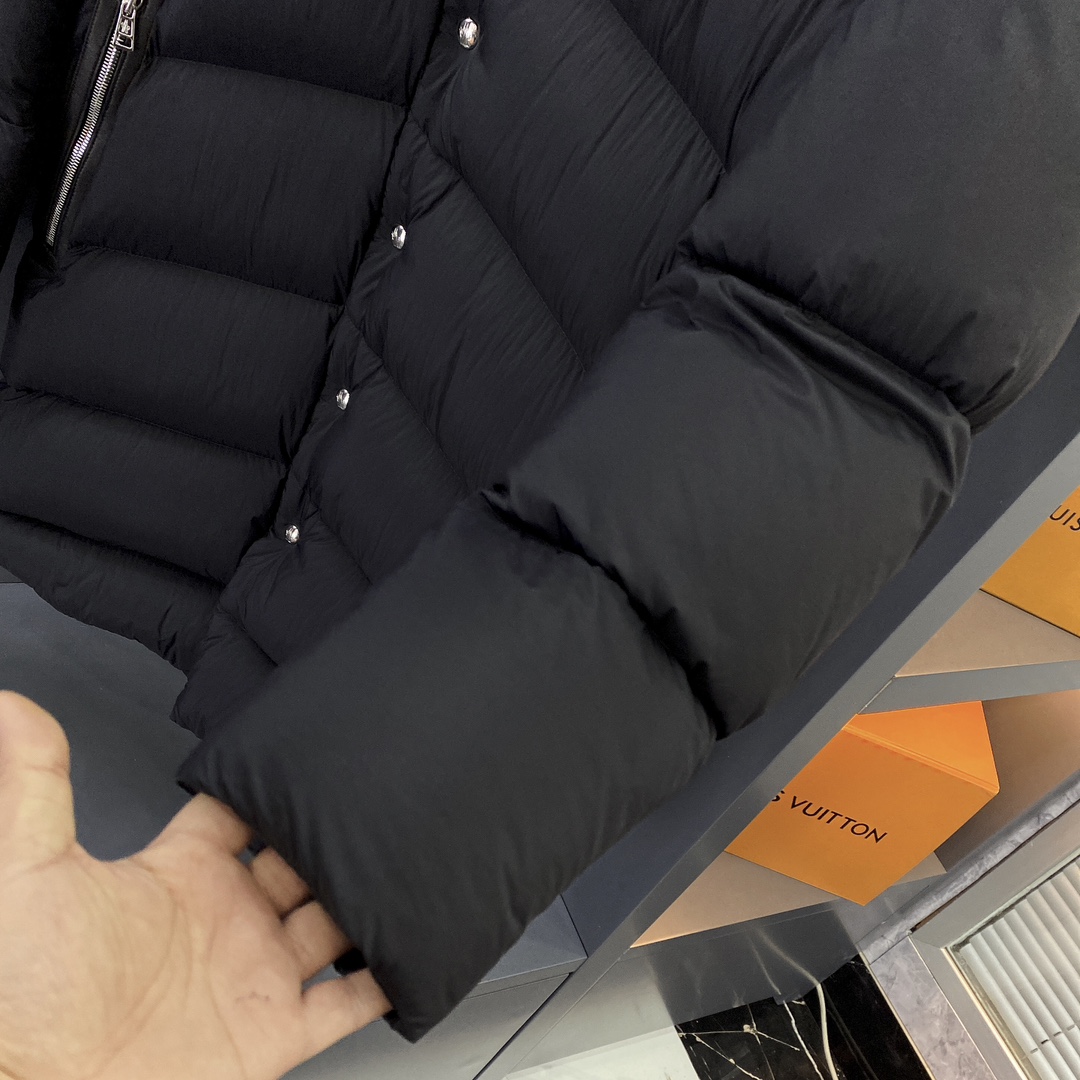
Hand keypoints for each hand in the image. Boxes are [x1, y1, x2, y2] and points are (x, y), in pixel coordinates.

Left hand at [0, 691, 390, 1079]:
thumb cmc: (24, 994)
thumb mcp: (28, 874)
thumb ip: (35, 786)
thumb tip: (15, 706)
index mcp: (181, 875)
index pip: (241, 812)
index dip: (272, 785)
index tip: (312, 751)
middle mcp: (227, 919)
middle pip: (301, 860)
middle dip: (335, 833)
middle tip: (377, 799)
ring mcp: (255, 975)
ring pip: (335, 923)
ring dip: (368, 898)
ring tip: (411, 860)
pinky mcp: (275, 1033)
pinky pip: (348, 1003)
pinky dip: (384, 981)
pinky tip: (412, 955)